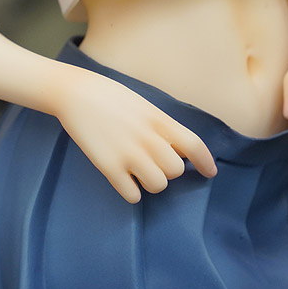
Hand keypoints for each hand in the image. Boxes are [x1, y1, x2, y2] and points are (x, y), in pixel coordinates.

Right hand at [54, 64, 216, 202]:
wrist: (76, 93)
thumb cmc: (112, 97)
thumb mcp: (145, 106)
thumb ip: (163, 127)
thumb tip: (179, 151)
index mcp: (159, 120)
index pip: (194, 145)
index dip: (205, 162)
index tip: (210, 173)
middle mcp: (148, 138)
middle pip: (175, 171)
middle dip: (168, 171)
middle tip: (154, 163)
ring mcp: (128, 153)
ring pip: (157, 185)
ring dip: (151, 183)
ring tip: (138, 172)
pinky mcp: (108, 166)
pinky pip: (132, 195)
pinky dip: (132, 192)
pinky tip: (125, 180)